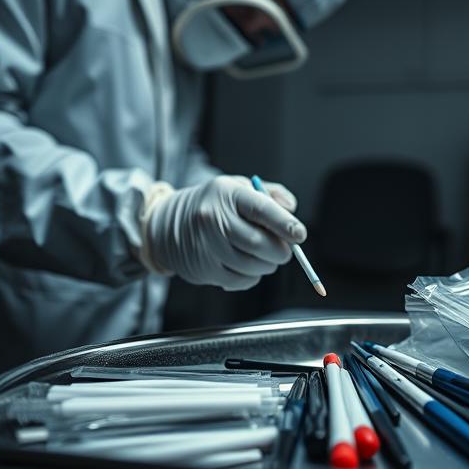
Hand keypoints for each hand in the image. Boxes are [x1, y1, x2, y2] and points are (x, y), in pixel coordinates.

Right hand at [142, 175, 305, 289]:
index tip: (300, 235)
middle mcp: (212, 219)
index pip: (261, 209)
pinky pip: (242, 280)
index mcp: (226, 193)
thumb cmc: (215, 205)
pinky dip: (253, 276)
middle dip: (281, 251)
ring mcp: (206, 246)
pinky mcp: (204, 269)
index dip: (285, 224)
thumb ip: (270, 194)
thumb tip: (291, 210)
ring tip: (264, 255)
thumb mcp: (239, 188)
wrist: (169, 224)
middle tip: (286, 250)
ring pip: (252, 265)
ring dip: (268, 265)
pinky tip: (247, 264)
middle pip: (258, 243)